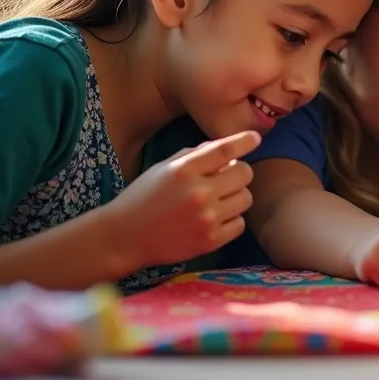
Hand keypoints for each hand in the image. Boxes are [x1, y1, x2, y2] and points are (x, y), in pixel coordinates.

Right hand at [108, 131, 260, 268]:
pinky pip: (240, 223)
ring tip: (219, 199)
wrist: (123, 237)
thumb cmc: (143, 198)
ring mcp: (206, 219)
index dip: (245, 141)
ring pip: (246, 198)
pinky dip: (232, 219)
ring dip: (237, 196)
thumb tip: (226, 146)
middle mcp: (198, 193)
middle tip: (227, 177)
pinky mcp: (210, 241)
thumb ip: (194, 155)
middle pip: (245, 173)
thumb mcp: (163, 168)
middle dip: (239, 172)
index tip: (255, 138)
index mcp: (184, 170)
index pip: (225, 149)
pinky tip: (215, 218)